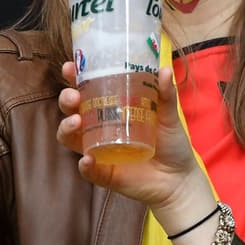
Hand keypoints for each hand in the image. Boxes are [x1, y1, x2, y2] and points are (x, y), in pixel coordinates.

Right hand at [57, 64, 217, 232]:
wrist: (179, 178)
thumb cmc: (171, 143)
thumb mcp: (169, 116)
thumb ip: (166, 95)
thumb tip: (165, 70)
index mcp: (111, 108)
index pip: (87, 89)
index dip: (75, 78)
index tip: (71, 67)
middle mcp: (99, 127)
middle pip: (72, 110)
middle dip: (66, 100)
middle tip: (73, 97)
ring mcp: (99, 150)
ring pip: (70, 138)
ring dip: (66, 128)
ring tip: (76, 122)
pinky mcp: (103, 173)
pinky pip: (87, 169)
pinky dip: (84, 165)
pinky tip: (87, 159)